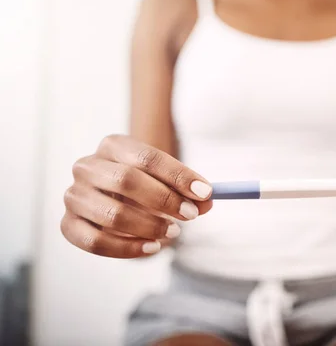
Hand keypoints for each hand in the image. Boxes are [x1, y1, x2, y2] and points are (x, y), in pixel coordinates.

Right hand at [61, 135, 212, 257]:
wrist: (115, 199)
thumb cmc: (145, 185)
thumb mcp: (168, 183)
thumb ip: (188, 191)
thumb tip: (207, 201)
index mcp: (113, 145)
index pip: (147, 157)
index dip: (179, 176)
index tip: (206, 193)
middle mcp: (87, 166)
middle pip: (126, 180)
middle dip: (164, 200)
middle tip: (191, 215)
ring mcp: (74, 196)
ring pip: (112, 214)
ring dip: (149, 226)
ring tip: (173, 233)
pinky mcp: (68, 224)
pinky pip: (96, 242)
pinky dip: (128, 249)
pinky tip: (152, 247)